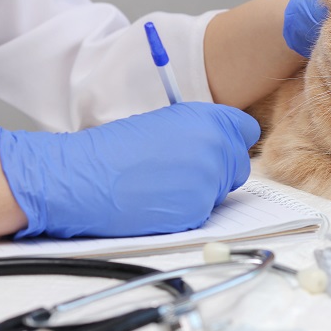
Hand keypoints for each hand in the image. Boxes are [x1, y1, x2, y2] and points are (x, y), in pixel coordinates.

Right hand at [0, 103, 259, 237]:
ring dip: (200, 191)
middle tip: (183, 172)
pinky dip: (186, 210)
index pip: (246, 131)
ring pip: (221, 191)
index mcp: (209, 119)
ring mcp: (210, 180)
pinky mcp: (198, 210)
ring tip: (162, 184)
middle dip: (219, 170)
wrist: (84, 176)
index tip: (219, 147)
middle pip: (239, 165)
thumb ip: (200, 130)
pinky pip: (203, 212)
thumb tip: (221, 142)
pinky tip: (158, 201)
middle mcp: (216, 147)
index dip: (231, 141)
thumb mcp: (164, 122)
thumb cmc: (115, 148)